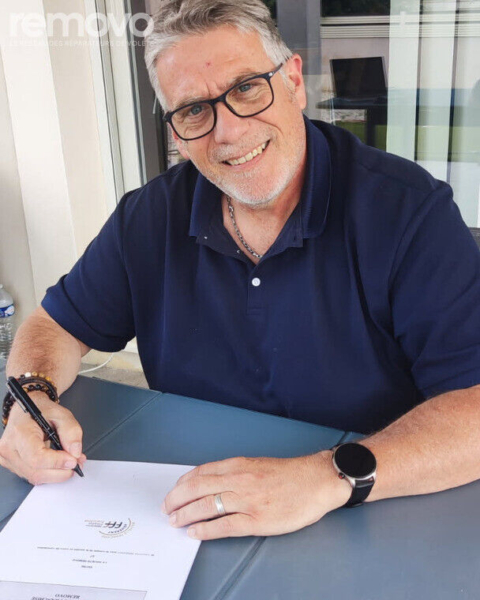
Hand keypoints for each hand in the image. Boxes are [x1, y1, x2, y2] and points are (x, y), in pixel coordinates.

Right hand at [0, 391, 85, 484]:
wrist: (26, 410)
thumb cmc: (41, 411)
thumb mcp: (62, 414)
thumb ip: (71, 432)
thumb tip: (75, 452)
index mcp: (20, 431)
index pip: (36, 456)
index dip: (57, 462)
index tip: (73, 460)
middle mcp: (9, 448)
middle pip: (36, 472)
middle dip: (61, 471)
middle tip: (77, 462)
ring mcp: (8, 459)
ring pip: (35, 477)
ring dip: (57, 474)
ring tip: (70, 461)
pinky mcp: (12, 466)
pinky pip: (33, 476)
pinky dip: (49, 473)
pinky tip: (58, 464)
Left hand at [161, 452, 350, 539]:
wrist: (316, 481)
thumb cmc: (290, 474)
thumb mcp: (257, 464)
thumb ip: (235, 472)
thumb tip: (212, 482)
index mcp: (238, 465)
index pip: (201, 472)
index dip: (182, 483)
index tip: (173, 491)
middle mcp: (239, 480)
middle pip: (196, 488)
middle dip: (176, 499)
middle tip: (166, 507)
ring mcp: (247, 500)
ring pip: (205, 506)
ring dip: (184, 514)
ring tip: (174, 521)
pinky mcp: (257, 520)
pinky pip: (224, 526)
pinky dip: (205, 530)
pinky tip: (194, 532)